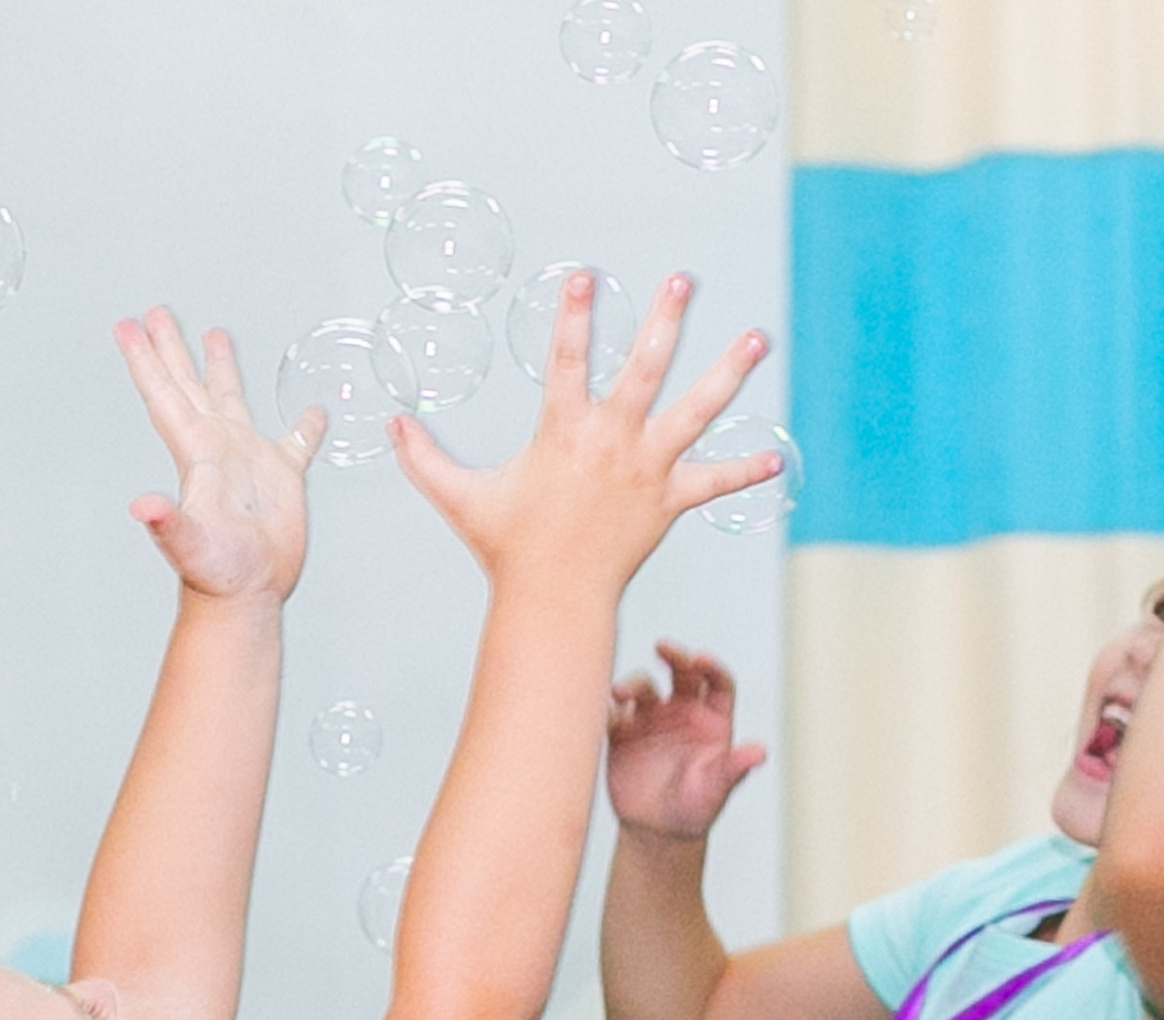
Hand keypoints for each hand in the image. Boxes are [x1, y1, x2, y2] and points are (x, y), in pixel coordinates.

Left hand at [116, 306, 319, 604]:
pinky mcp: (282, 479)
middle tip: (157, 313)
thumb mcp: (188, 544)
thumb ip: (166, 522)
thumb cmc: (218, 575)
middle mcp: (218, 448)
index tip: (129, 326)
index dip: (145, 360)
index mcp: (196, 453)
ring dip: (223, 368)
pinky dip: (304, 425)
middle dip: (172, 348)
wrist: (248, 596)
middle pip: (189, 385)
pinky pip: (295, 443)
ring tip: (216, 334)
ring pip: (233, 399)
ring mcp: (249, 461)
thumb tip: (142, 506)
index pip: (165, 395)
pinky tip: (311, 409)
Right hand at [389, 274, 775, 595]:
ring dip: (728, 374)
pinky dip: (744, 471)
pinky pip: (712, 483)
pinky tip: (777, 458)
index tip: (585, 273)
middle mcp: (611, 443)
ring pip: (694, 413)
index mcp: (564, 432)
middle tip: (682, 279)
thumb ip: (423, 459)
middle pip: (644, 370)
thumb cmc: (508, 550)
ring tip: (757, 339)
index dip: (574, 315)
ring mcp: (645, 471)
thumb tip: (386, 424)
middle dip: (663, 321)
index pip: (567, 359)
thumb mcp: (461, 499)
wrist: (554, 602)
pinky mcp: (667, 503)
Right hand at [607, 643, 766, 842]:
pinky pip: (614, 714)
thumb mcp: (716, 789)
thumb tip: (760, 753)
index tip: (699, 660)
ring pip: (644, 688)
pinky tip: (605, 714)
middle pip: (681, 672)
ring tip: (620, 693)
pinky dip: (607, 711)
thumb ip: (735, 768)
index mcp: (712, 719)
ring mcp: (651, 719)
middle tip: (662, 647)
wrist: (659, 832)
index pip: (717, 682)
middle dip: (674, 656)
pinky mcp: (622, 733)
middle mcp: (683, 711)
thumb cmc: (695, 809)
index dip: (711, 667)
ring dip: (632, 685)